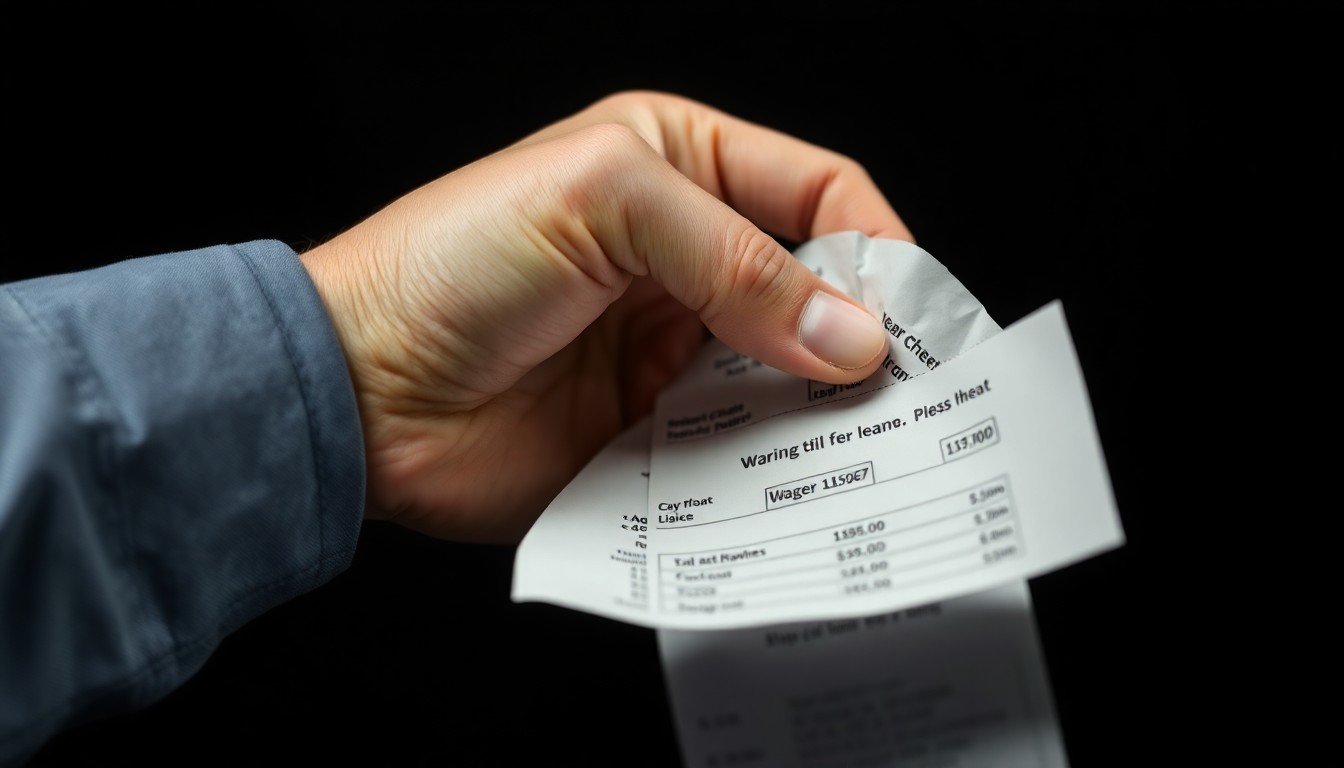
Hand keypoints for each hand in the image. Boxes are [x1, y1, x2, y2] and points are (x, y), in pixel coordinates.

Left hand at [299, 90, 912, 542]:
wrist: (357, 392)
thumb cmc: (449, 263)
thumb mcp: (604, 206)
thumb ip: (737, 262)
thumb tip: (850, 333)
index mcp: (677, 168)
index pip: (818, 191)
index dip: (874, 245)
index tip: (908, 314)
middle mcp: (684, 259)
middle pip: (816, 290)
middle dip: (861, 335)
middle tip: (900, 390)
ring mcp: (670, 349)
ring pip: (788, 376)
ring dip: (821, 407)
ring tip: (858, 440)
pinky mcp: (653, 431)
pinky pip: (739, 448)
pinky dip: (773, 465)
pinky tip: (789, 479)